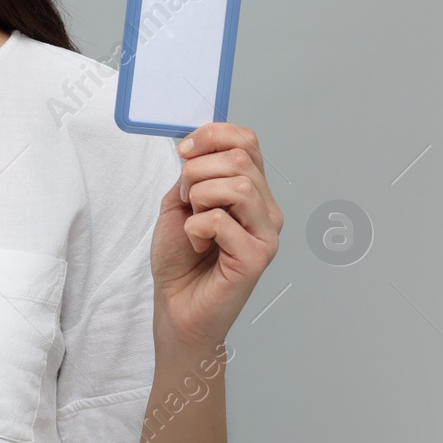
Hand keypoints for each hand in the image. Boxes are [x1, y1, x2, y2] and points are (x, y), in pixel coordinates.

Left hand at [151, 122, 281, 352]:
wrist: (176, 306)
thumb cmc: (180, 259)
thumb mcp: (181, 201)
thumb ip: (194, 172)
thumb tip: (197, 146)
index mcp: (253, 191)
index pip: (247, 141)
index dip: (212, 136)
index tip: (184, 151)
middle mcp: (267, 210)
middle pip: (241, 158)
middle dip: (198, 171)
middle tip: (186, 199)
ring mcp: (266, 234)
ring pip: (238, 185)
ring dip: (200, 197)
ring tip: (193, 222)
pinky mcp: (257, 257)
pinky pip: (222, 220)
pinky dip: (197, 226)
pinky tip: (197, 244)